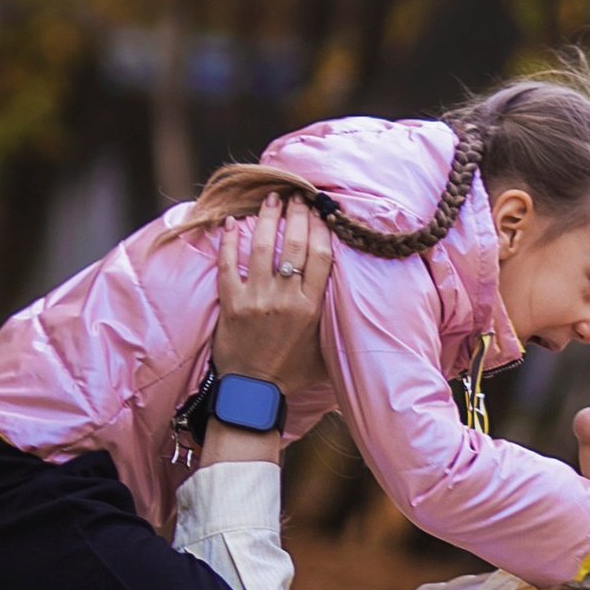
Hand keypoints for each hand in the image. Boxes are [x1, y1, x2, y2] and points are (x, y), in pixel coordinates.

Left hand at [210, 198, 332, 412]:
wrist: (252, 393)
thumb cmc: (290, 374)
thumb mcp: (324, 351)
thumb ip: (337, 324)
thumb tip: (360, 306)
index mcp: (311, 308)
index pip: (321, 256)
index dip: (322, 228)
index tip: (321, 211)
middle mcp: (285, 299)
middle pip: (296, 245)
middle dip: (298, 214)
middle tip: (298, 195)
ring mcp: (256, 299)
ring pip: (264, 247)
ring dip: (268, 218)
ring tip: (272, 198)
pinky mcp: (231, 303)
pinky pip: (229, 263)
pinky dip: (230, 240)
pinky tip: (233, 222)